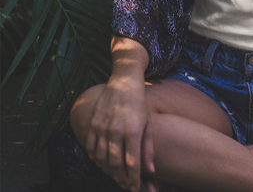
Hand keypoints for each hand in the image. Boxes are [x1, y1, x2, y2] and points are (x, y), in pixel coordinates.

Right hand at [85, 75, 154, 190]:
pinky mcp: (93, 124)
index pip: (132, 162)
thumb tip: (151, 170)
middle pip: (115, 164)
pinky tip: (102, 165)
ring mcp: (102, 127)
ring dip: (108, 172)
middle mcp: (116, 130)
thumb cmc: (139, 103)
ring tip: (116, 178)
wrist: (123, 82)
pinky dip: (95, 161)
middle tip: (126, 187)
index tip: (135, 188)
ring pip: (101, 159)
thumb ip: (148, 147)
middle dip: (121, 179)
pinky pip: (90, 149)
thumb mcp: (148, 123)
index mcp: (133, 130)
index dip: (133, 179)